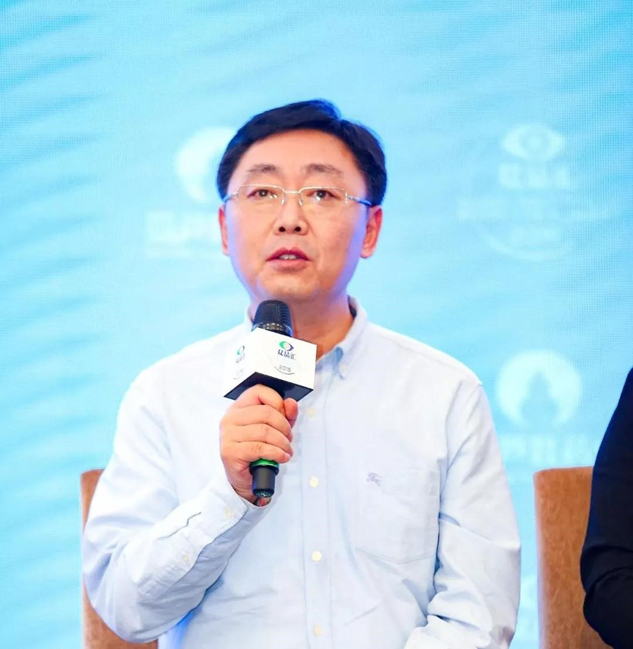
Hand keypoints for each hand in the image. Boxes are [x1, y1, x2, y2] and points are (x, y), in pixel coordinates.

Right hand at [220, 385, 297, 503]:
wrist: (244, 478)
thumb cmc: (257, 451)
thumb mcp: (274, 429)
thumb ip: (285, 414)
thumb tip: (291, 403)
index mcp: (239, 407)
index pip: (259, 391)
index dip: (277, 401)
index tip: (286, 416)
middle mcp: (230, 418)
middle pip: (266, 412)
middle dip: (284, 426)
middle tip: (289, 438)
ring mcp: (228, 435)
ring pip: (265, 431)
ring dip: (282, 443)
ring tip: (286, 450)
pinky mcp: (230, 451)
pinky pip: (260, 448)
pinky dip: (276, 453)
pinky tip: (281, 457)